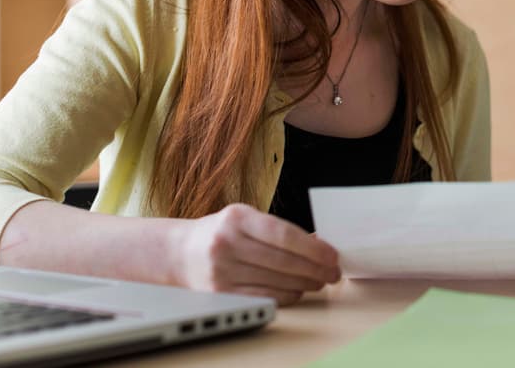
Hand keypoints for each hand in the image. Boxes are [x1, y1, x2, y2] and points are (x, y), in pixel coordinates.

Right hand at [170, 203, 340, 304]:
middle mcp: (227, 243)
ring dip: (304, 283)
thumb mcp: (245, 219)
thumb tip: (317, 243)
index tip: (332, 255)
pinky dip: (286, 295)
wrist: (181, 252)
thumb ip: (277, 230)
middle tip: (333, 272)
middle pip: (282, 261)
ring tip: (320, 281)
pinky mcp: (221, 293)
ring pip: (275, 281)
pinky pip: (263, 296)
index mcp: (237, 218)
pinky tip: (298, 290)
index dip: (312, 247)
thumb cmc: (222, 232)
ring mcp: (222, 270)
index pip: (283, 234)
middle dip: (314, 269)